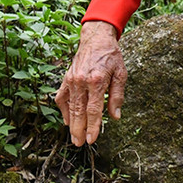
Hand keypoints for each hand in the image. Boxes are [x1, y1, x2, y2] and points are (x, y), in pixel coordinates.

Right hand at [54, 21, 126, 145]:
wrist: (96, 39)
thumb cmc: (111, 57)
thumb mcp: (121, 74)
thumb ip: (117, 96)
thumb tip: (115, 117)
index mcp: (96, 80)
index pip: (93, 110)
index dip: (93, 126)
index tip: (92, 139)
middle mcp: (81, 81)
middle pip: (78, 111)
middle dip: (79, 130)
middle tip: (80, 144)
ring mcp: (71, 80)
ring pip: (69, 107)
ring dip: (71, 124)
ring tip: (74, 137)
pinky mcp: (66, 79)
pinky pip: (61, 98)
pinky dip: (64, 110)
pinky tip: (68, 120)